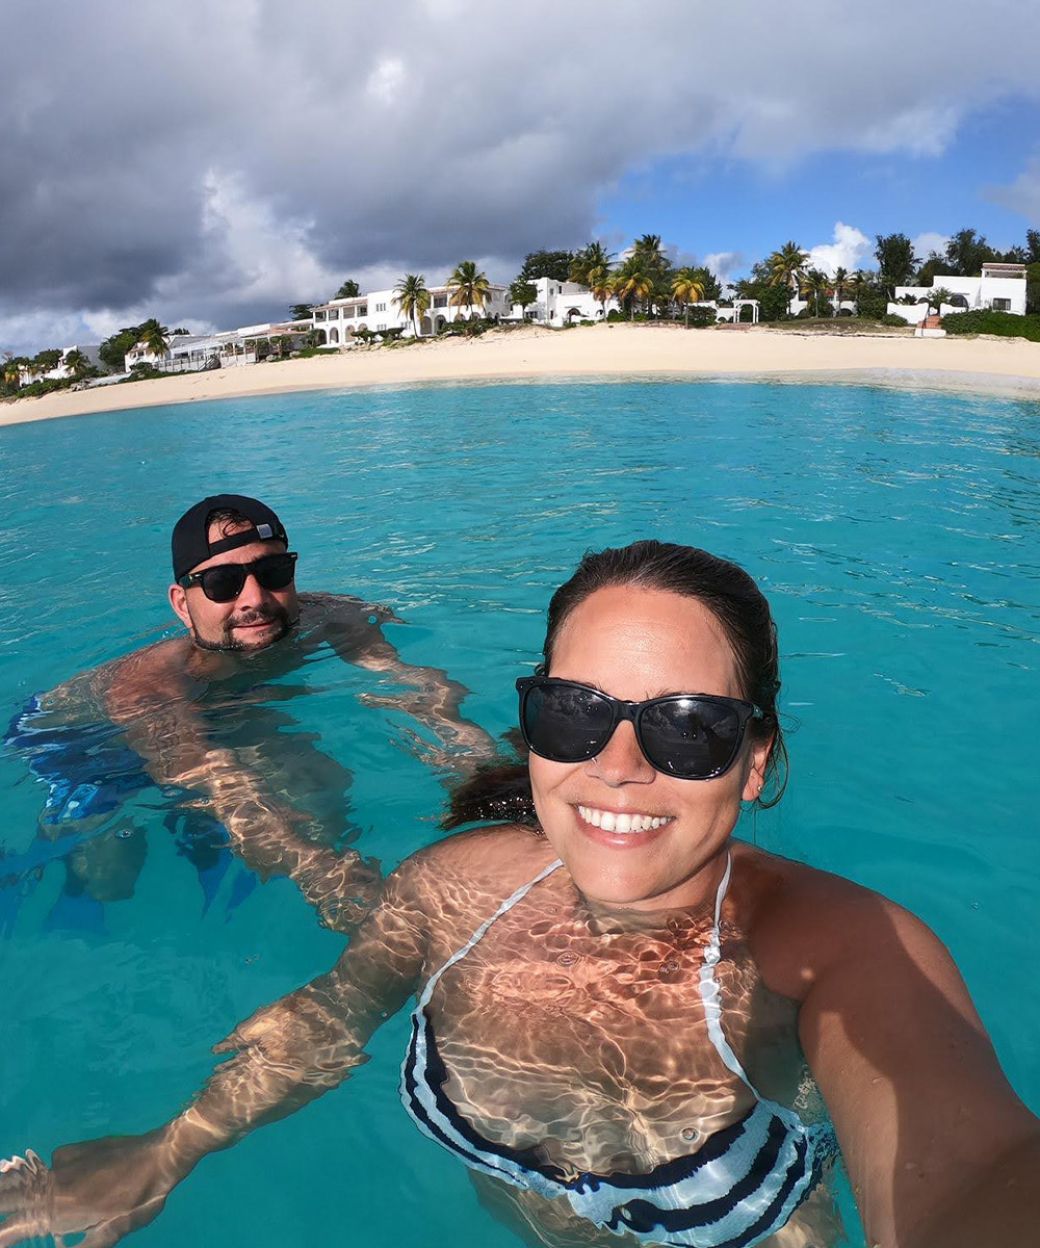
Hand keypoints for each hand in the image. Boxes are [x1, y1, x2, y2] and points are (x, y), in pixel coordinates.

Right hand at [0, 1130, 180, 1247]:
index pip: (16, 1228)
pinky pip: (51, 1165)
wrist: (160, 1153)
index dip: (4, 1235)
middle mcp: (55, 1184)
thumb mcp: (114, 1230)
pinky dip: (46, 1175)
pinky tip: (63, 1180)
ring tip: (6, 1185)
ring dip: (10, 1185)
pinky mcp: (73, 1149)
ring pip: (26, 1176)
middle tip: (0, 1207)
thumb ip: (87, 1247)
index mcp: (62, 1209)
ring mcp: (62, 1163)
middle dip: (1, 1200)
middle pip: (11, 1194)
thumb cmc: (141, 1198)